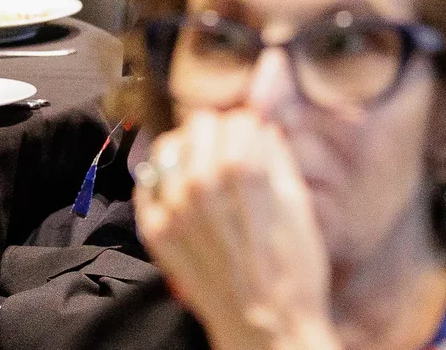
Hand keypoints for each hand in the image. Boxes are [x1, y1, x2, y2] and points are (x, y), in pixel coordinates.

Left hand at [133, 110, 338, 349]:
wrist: (265, 329)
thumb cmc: (292, 271)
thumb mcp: (299, 204)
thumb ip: (278, 157)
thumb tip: (264, 128)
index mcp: (244, 169)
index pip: (237, 117)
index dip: (251, 127)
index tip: (256, 140)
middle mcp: (201, 183)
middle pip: (200, 123)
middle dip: (220, 132)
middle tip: (231, 152)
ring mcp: (173, 209)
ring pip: (168, 147)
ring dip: (189, 150)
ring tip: (205, 167)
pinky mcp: (156, 234)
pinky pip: (146, 185)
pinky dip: (161, 179)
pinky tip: (181, 190)